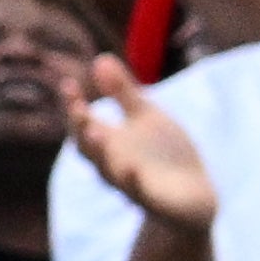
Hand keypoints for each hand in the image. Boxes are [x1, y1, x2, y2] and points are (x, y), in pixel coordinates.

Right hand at [69, 55, 217, 227]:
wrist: (191, 196)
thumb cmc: (163, 154)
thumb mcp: (145, 116)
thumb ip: (123, 92)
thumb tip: (100, 58)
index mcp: (109, 143)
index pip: (82, 124)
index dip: (73, 105)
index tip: (68, 84)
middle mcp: (113, 164)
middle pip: (88, 149)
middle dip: (81, 129)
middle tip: (78, 109)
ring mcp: (130, 185)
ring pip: (108, 172)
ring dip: (101, 153)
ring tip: (96, 133)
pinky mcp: (152, 202)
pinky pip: (139, 194)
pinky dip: (133, 182)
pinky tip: (133, 168)